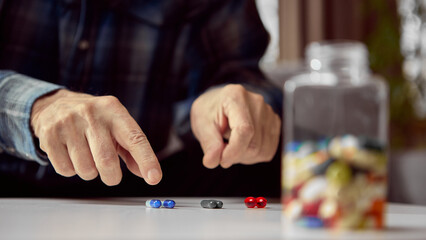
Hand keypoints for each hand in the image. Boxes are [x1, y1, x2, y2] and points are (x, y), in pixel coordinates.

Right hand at [30, 89, 161, 185]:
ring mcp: (68, 123)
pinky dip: (72, 171)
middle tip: (111, 176)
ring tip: (88, 158)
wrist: (54, 105)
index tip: (154, 178)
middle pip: (106, 160)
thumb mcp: (117, 127)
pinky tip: (71, 155)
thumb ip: (133, 150)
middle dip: (112, 176)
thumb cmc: (95, 121)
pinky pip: (66, 170)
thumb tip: (147, 174)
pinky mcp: (49, 135)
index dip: (146, 160)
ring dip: (90, 173)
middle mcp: (91, 114)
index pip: (134, 138)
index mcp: (114, 110)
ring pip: (85, 169)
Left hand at [190, 84, 280, 168]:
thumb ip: (208, 142)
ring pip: (262, 150)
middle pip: (254, 144)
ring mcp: (269, 112)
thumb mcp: (201, 123)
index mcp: (235, 97)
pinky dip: (253, 156)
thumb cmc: (210, 112)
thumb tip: (212, 162)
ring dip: (244, 157)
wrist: (220, 103)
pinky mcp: (274, 123)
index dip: (235, 150)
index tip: (222, 160)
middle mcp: (256, 102)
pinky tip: (242, 145)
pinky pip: (268, 151)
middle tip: (221, 150)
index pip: (244, 129)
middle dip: (236, 155)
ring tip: (231, 145)